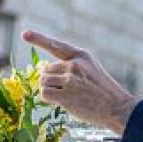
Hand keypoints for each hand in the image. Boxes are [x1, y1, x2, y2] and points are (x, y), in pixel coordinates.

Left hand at [23, 30, 138, 134]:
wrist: (117, 107)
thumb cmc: (102, 91)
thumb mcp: (91, 69)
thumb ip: (71, 66)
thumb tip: (45, 71)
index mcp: (81, 55)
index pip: (56, 45)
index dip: (38, 38)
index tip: (25, 34)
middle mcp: (74, 64)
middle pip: (46, 70)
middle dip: (51, 81)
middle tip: (68, 91)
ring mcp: (69, 80)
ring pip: (44, 82)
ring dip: (50, 91)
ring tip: (68, 97)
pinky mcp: (65, 95)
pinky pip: (44, 94)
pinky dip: (49, 99)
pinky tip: (63, 102)